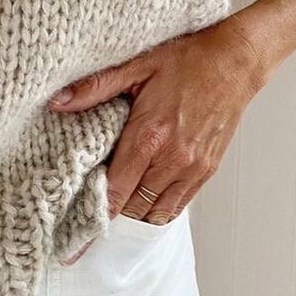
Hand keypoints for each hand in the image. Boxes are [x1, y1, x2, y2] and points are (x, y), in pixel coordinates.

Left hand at [47, 14, 269, 264]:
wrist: (236, 60)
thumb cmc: (189, 58)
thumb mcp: (138, 65)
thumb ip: (97, 87)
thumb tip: (59, 102)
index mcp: (149, 136)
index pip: (115, 192)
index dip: (93, 216)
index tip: (75, 238)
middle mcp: (172, 158)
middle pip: (132, 207)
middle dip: (111, 208)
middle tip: (93, 203)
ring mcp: (193, 167)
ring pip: (155, 211)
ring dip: (135, 209)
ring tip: (121, 197)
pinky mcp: (208, 169)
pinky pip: (178, 204)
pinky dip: (159, 206)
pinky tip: (148, 192)